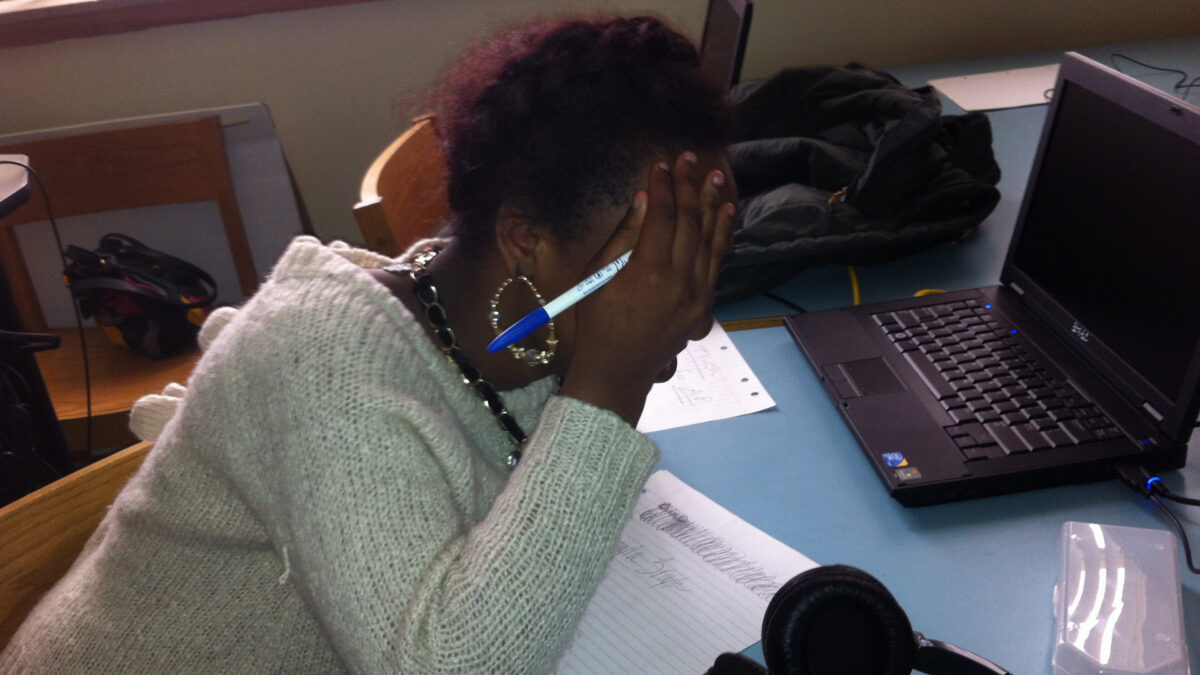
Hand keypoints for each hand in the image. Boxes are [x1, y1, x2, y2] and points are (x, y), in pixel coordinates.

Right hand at [560, 151, 735, 424]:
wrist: (618, 371)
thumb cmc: (597, 322)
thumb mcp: (598, 277)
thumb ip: (623, 236)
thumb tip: (643, 199)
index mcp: (647, 271)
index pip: (662, 216)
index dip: (663, 186)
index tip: (661, 164)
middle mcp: (678, 281)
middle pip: (689, 222)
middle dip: (689, 186)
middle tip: (689, 158)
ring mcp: (696, 295)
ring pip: (709, 240)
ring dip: (712, 204)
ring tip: (715, 176)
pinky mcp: (703, 305)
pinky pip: (716, 262)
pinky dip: (722, 235)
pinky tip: (725, 213)